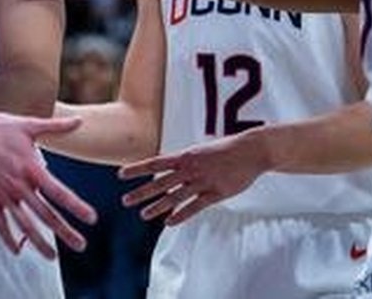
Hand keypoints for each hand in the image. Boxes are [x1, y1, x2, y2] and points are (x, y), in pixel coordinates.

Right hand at [0, 108, 96, 259]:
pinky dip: (8, 238)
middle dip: (64, 231)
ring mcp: (3, 193)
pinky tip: (17, 250)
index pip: (59, 192)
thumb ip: (56, 127)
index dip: (76, 206)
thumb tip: (78, 122)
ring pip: (24, 224)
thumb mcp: (29, 125)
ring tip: (52, 256)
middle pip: (45, 214)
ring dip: (39, 242)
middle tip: (80, 245)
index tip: (90, 218)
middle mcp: (18, 184)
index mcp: (31, 167)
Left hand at [118, 134, 267, 224]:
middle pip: (160, 183)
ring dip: (157, 207)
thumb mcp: (200, 150)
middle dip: (142, 193)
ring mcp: (203, 182)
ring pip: (175, 197)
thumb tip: (170, 166)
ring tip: (143, 215)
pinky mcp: (216, 193)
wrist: (251, 150)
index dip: (137, 169)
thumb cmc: (226, 149)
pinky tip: (169, 222)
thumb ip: (185, 161)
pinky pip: (195, 206)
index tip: (120, 174)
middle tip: (125, 201)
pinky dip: (181, 215)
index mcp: (185, 156)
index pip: (155, 163)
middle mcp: (190, 169)